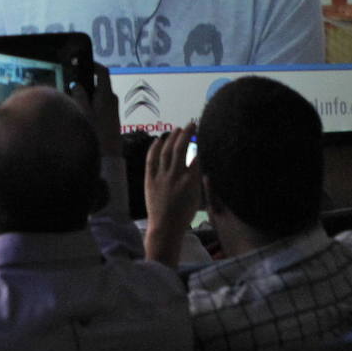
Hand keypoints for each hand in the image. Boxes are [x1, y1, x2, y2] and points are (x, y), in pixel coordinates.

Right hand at [71, 63, 118, 158]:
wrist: (109, 157)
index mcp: (106, 94)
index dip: (93, 64)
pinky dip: (90, 106)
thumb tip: (75, 84)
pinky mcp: (110, 118)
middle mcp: (112, 100)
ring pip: (97, 96)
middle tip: (70, 88)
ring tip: (73, 104)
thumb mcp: (83, 112)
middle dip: (85, 84)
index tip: (82, 62)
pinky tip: (80, 115)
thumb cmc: (96, 133)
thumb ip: (79, 96)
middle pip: (98, 85)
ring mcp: (112, 109)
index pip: (103, 72)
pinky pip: (99, 106)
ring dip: (86, 97)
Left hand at [142, 124, 200, 266]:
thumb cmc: (184, 214)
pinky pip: (151, 160)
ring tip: (177, 129)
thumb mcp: (198, 197)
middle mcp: (176, 176)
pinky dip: (154, 148)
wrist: (165, 226)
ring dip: (172, 138)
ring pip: (166, 151)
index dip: (199, 143)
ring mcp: (161, 177)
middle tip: (191, 124)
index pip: (196, 156)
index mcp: (191, 182)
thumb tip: (199, 162)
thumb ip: (199, 179)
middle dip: (186, 134)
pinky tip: (158, 140)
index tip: (202, 133)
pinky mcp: (149, 179)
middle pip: (181, 149)